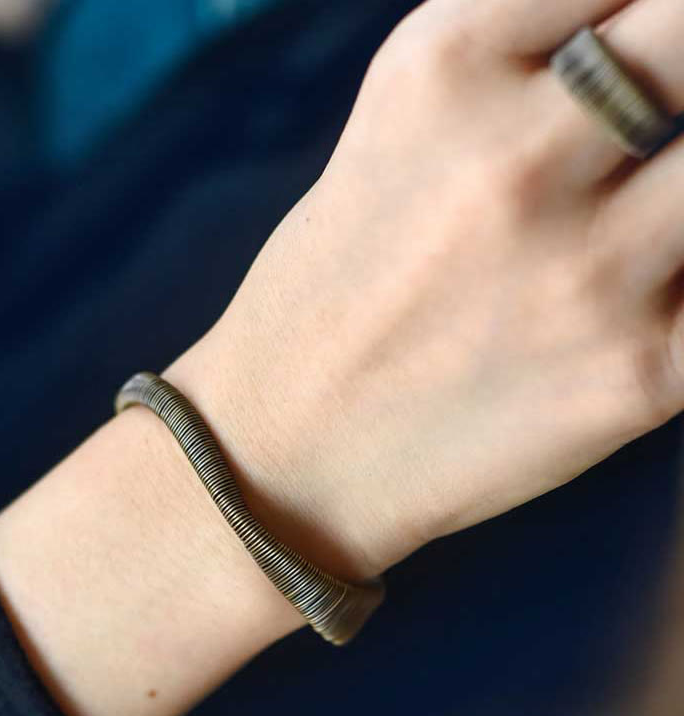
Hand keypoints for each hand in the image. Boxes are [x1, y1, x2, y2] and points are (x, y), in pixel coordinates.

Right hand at [163, 0, 683, 580]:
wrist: (290, 449)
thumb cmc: (329, 293)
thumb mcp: (392, 129)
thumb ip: (513, 54)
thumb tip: (628, 30)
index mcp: (440, 71)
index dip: (636, 12)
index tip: (635, 43)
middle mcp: (514, 161)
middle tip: (658, 118)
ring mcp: (587, 273)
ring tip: (640, 210)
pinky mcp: (638, 376)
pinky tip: (657, 277)